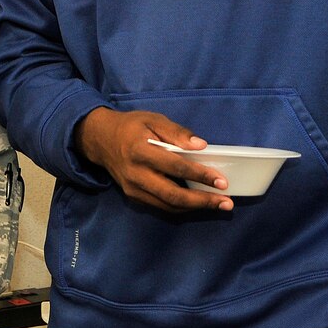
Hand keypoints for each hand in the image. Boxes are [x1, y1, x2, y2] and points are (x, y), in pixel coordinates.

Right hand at [75, 107, 232, 213]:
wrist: (101, 140)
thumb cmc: (131, 127)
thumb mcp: (153, 119)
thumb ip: (176, 132)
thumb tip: (201, 146)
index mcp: (140, 151)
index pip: (175, 167)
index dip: (199, 175)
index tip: (221, 181)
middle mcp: (136, 175)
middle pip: (172, 194)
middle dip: (202, 201)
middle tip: (226, 202)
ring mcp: (133, 189)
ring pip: (168, 206)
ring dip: (195, 208)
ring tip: (218, 205)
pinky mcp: (134, 197)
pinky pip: (161, 206)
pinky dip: (181, 207)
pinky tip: (198, 203)